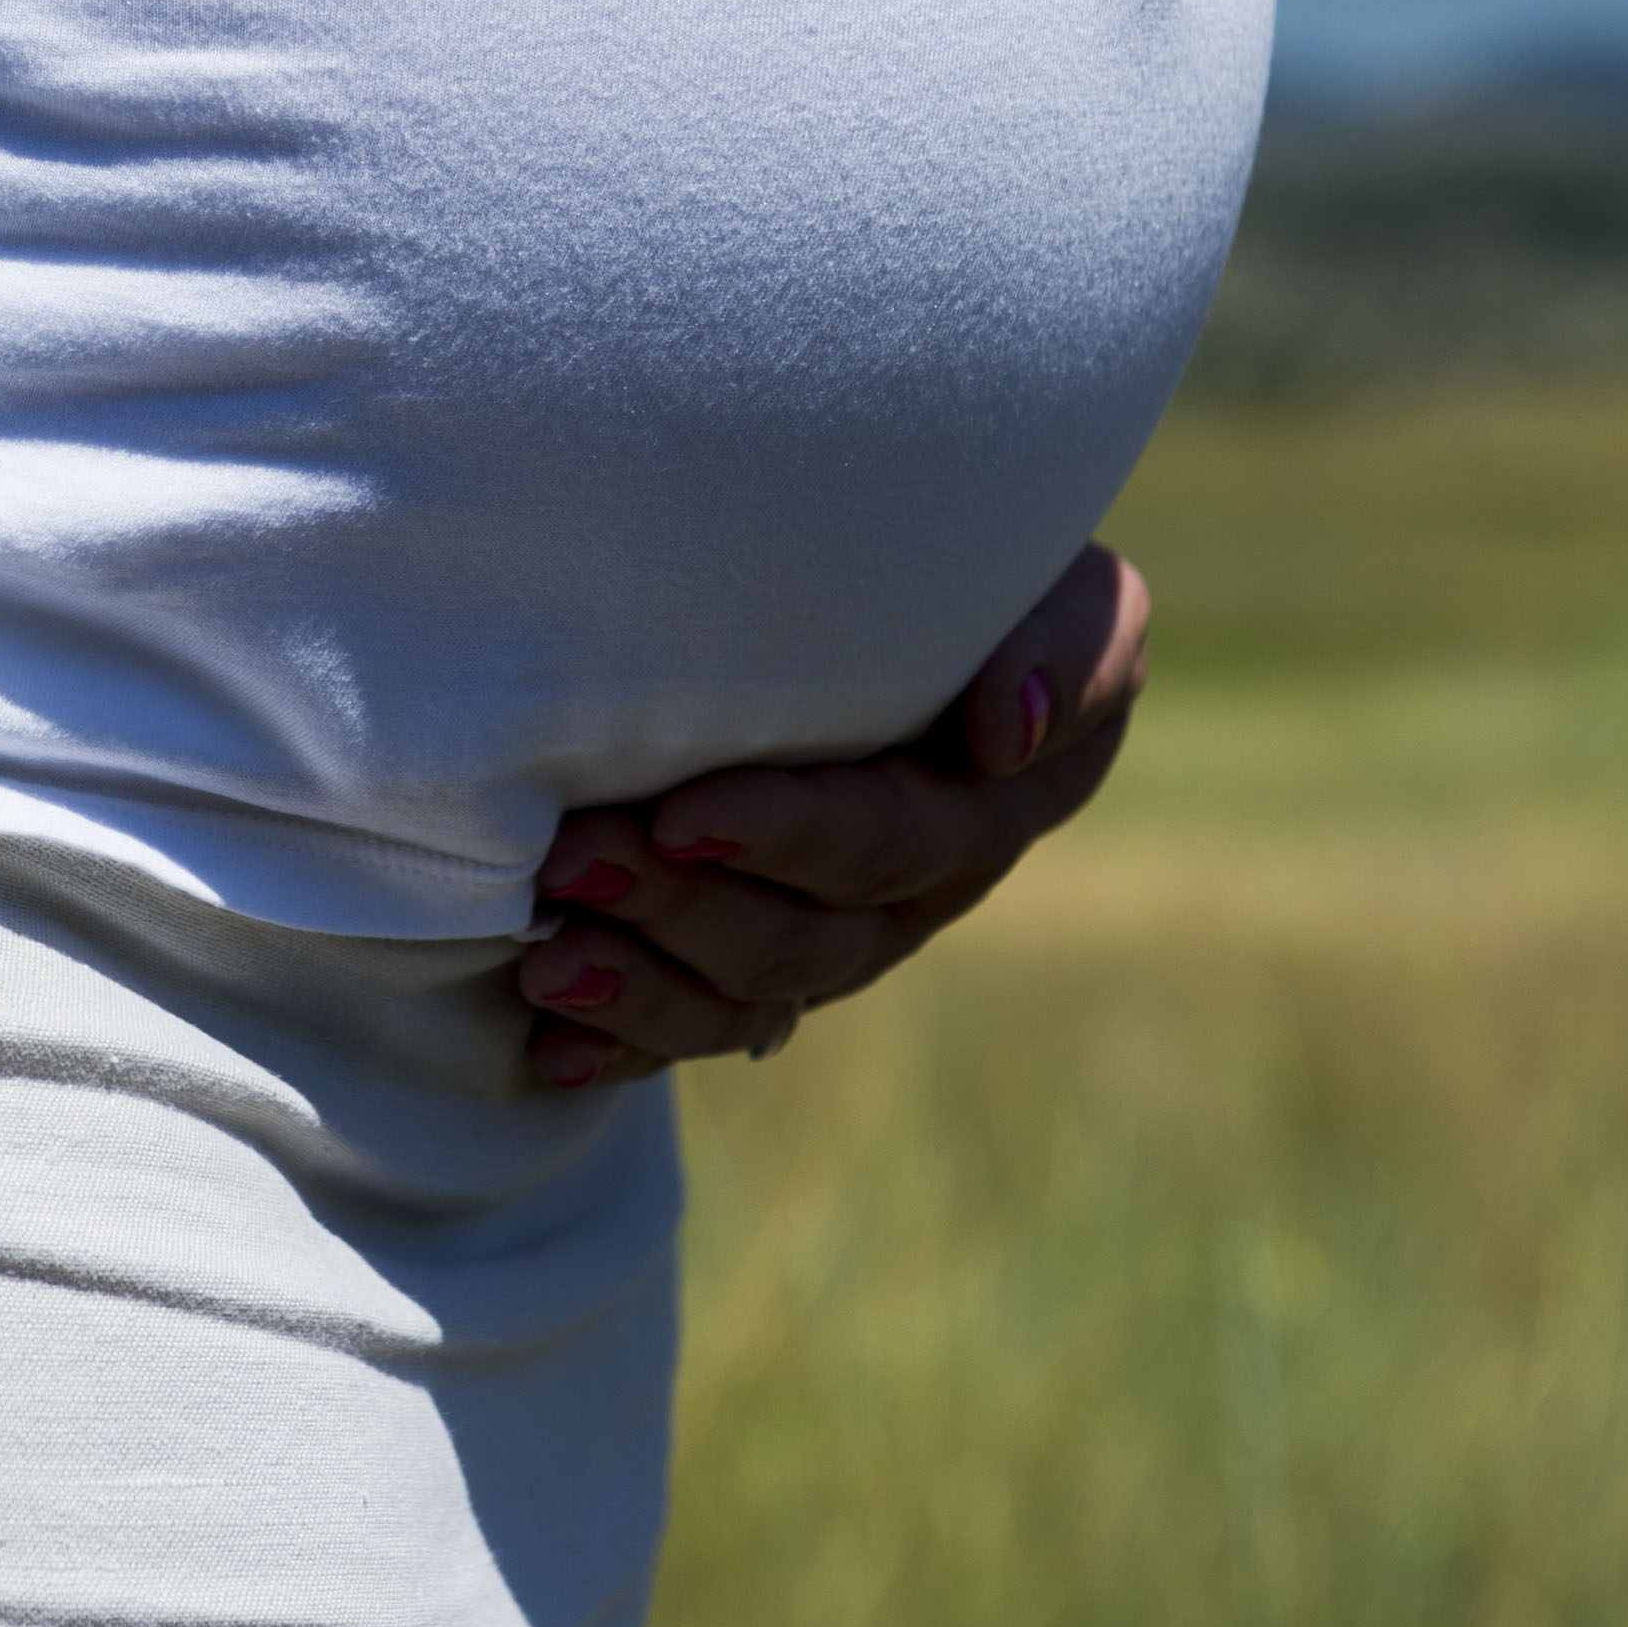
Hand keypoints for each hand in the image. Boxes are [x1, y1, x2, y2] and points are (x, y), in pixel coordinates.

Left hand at [516, 541, 1153, 1088]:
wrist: (931, 600)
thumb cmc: (995, 578)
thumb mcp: (1078, 595)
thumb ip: (1065, 652)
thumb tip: (998, 734)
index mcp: (986, 811)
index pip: (884, 840)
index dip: (783, 835)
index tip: (682, 812)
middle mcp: (912, 896)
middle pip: (799, 935)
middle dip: (679, 906)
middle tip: (571, 862)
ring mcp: (836, 937)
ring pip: (746, 998)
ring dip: (643, 991)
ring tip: (549, 964)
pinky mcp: (765, 960)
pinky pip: (705, 1026)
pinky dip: (628, 1045)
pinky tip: (554, 1048)